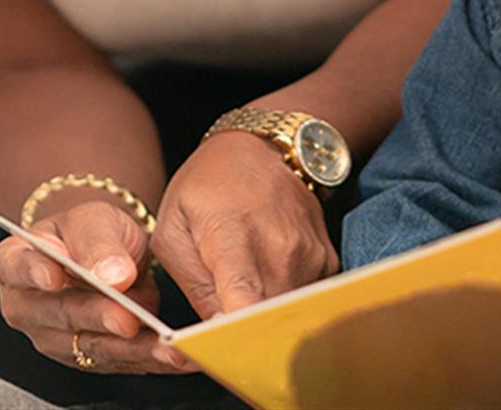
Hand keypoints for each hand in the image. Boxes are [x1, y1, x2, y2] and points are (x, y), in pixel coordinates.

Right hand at [0, 199, 182, 374]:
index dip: (34, 272)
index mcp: (14, 261)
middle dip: (96, 316)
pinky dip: (146, 358)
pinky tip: (170, 354)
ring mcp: (51, 337)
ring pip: (89, 345)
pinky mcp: (81, 358)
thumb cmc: (91, 231)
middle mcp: (25, 306)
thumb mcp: (94, 220)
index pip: (18, 267)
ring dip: (128, 348)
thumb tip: (112, 275)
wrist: (107, 250)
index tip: (54, 276)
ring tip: (162, 344)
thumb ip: (98, 244)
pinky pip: (114, 361)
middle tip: (126, 318)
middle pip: (58, 314)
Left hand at [151, 131, 337, 353]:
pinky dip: (285, 303)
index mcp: (232, 235)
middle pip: (267, 321)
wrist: (260, 146)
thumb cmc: (207, 186)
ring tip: (243, 296)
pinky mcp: (326, 258)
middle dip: (244, 338)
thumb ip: (191, 284)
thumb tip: (210, 334)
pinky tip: (268, 281)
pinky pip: (305, 301)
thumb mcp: (174, 228)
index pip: (244, 299)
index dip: (234, 336)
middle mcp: (279, 245)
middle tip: (221, 334)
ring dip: (265, 320)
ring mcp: (308, 252)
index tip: (222, 354)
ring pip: (287, 316)